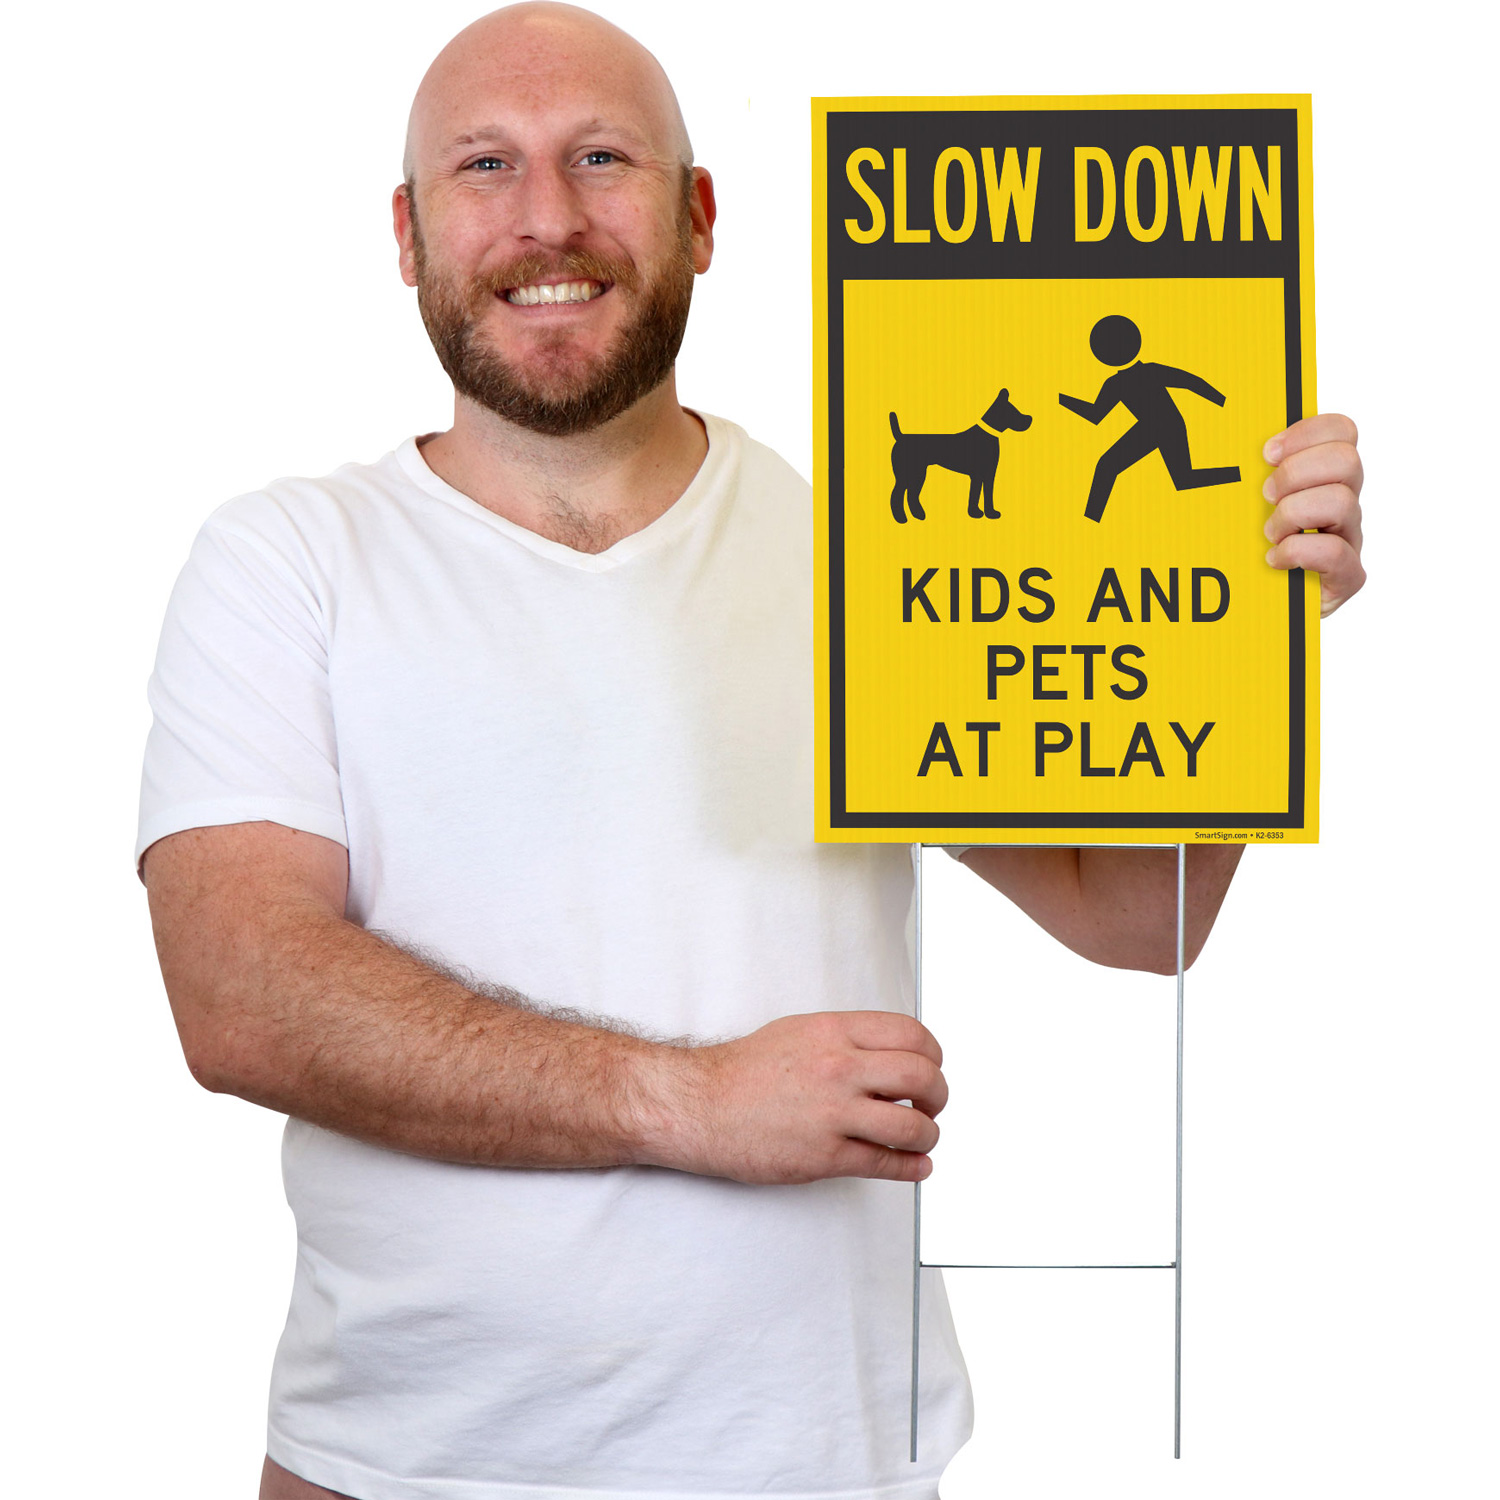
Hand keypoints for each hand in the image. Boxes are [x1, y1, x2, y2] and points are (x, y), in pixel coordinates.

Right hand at [651, 1011, 946, 1185]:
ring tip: (921, 1137)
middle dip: (937, 1096)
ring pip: (912, 1126)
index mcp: (835, 1032)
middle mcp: (839, 1068)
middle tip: (932, 1105)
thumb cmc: (742, 1071)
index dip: (933, 1056)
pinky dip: (911, 1168)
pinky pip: (885, 1163)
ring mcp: (833, 1114)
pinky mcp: (824, 1156)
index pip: (912, 1035)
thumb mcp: (800, 1032)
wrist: (700, 1105)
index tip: (931, 1068)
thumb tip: (888, 1054)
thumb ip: (847, 1040)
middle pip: (922, 1077)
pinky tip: (915, 1165)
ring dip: (927, 1134)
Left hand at [1262, 413, 1364, 615]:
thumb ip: (1248, 472)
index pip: (1341, 432)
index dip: (1307, 432)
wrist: (1252, 610)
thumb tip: (1229, 443)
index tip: (1266, 453)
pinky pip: (1335, 553)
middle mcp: (1343, 504)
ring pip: (1342, 502)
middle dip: (1296, 474)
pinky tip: (1274, 560)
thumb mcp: (1244, 504)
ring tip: (1269, 534)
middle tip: (1266, 497)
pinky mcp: (1346, 577)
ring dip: (1294, 514)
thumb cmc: (1244, 552)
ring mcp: (1348, 540)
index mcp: (1324, 478)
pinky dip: (1297, 552)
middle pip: (1347, 460)